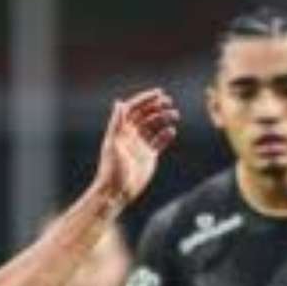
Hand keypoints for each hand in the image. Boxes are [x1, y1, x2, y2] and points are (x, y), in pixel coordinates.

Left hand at [94, 89, 178, 206]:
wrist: (117, 192)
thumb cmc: (112, 169)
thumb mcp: (113, 144)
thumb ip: (117, 123)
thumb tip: (119, 102)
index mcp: (120, 129)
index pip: (134, 108)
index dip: (145, 99)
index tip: (159, 93)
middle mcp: (130, 135)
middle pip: (145, 115)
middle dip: (157, 107)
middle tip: (169, 102)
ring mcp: (140, 145)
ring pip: (154, 126)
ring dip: (164, 118)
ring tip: (175, 115)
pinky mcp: (149, 156)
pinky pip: (159, 142)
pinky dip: (166, 135)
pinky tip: (172, 131)